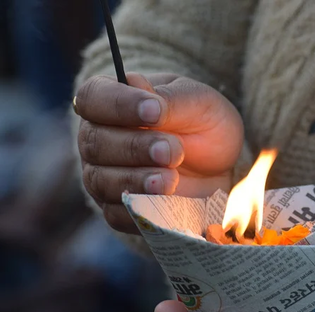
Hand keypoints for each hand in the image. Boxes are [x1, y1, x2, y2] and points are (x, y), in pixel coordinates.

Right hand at [75, 73, 243, 233]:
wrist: (220, 166)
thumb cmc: (203, 124)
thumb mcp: (198, 102)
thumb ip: (171, 98)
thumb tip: (142, 92)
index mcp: (111, 101)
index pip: (94, 97)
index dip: (119, 105)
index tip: (154, 111)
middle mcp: (98, 138)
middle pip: (95, 143)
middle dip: (134, 147)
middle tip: (172, 150)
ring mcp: (103, 177)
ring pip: (102, 181)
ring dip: (136, 181)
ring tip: (171, 179)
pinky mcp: (117, 210)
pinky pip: (117, 215)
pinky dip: (140, 211)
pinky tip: (166, 203)